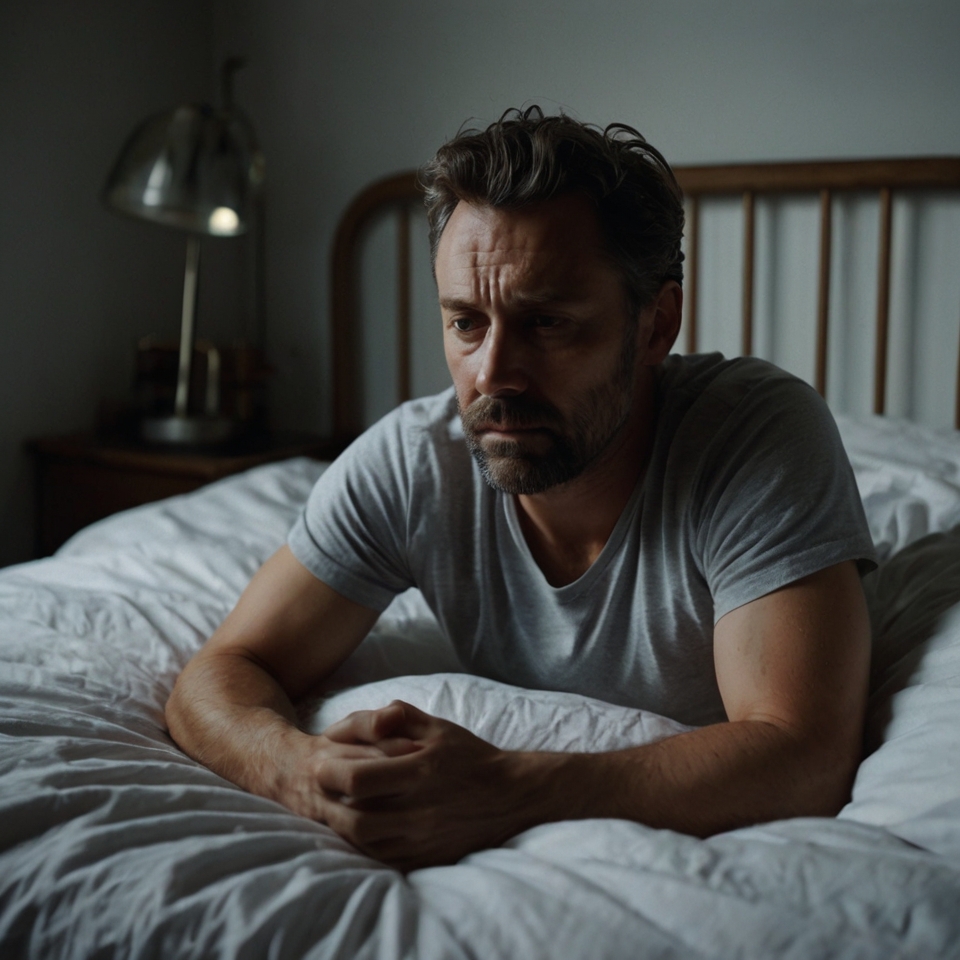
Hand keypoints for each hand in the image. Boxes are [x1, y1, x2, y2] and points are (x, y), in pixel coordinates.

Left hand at [313, 701, 542, 870]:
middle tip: (319, 792)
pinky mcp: (427, 857)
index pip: (359, 779)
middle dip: (328, 805)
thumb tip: (362, 716)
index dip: (331, 772)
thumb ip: (397, 716)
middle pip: (355, 818)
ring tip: (333, 810)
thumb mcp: (437, 726)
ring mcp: (423, 838)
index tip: (321, 764)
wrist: (511, 796)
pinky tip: (356, 830)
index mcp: (420, 771)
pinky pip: (383, 858)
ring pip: (365, 843)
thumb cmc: (470, 755)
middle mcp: (420, 809)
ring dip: (341, 828)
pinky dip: (362, 846)